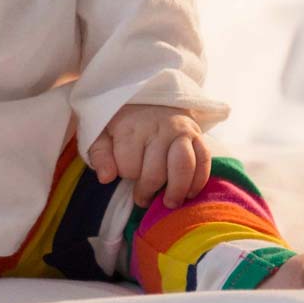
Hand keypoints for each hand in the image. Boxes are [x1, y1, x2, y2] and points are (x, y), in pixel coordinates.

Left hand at [85, 104, 210, 208]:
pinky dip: (198, 180)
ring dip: (176, 190)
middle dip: (147, 190)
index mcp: (130, 128)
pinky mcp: (197, 135)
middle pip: (156, 172)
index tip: (124, 175)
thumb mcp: (101, 134)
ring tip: (169, 203)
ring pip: (183, 167)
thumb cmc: (122, 123)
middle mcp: (157, 128)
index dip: (126, 176)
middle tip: (142, 198)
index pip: (128, 166)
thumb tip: (105, 178)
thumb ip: (100, 155)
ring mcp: (180, 131)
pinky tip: (189, 193)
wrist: (150, 99)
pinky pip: (204, 160)